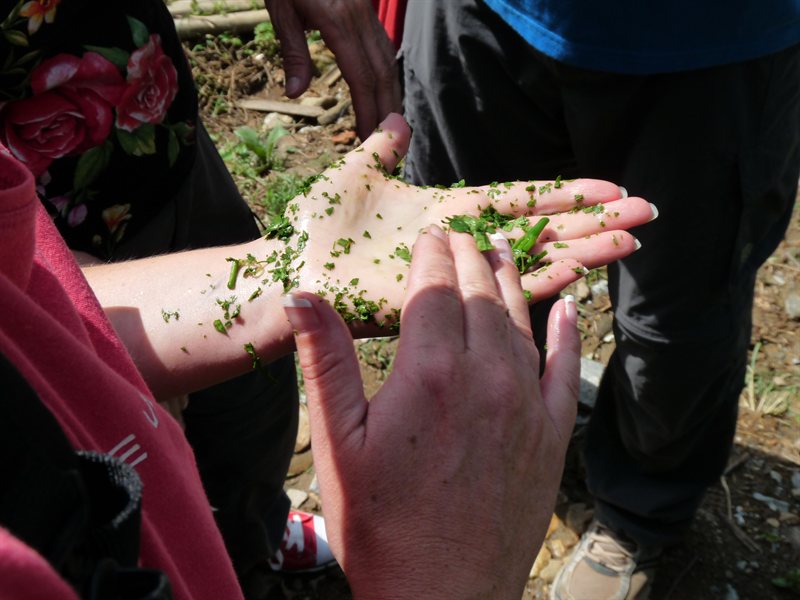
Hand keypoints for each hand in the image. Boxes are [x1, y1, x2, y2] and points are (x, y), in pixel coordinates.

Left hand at [263, 0, 400, 138]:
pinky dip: (385, 72)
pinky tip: (382, 87)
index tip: (370, 137)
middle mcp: (359, 18)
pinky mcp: (363, 9)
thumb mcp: (280, 7)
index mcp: (339, 21)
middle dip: (387, 109)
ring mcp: (365, 12)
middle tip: (388, 140)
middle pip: (383, 72)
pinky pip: (381, 45)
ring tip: (390, 121)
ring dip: (391, 92)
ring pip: (387, 58)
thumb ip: (293, 50)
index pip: (361, 77)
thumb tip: (295, 94)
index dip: (369, 110)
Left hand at [265, 113, 653, 332]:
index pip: (517, 198)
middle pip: (539, 227)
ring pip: (530, 257)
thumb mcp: (352, 173)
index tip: (609, 186)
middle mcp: (460, 243)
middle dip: (591, 221)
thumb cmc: (315, 227)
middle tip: (645, 213)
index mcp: (446, 210)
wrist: (289, 270)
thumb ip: (380, 148)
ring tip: (630, 243)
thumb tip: (398, 120)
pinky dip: (538, 280)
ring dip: (581, 250)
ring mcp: (454, 271)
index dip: (563, 192)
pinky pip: (497, 289)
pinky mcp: (441, 297)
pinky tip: (578, 272)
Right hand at [286, 226, 581, 599]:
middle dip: (469, 256)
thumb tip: (305, 297)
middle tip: (462, 235)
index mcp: (429, 373)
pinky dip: (565, 333)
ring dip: (510, 282)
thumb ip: (325, 362)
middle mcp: (485, 378)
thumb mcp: (336, 443)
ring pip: (521, 322)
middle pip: (480, 294)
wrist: (444, 597)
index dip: (431, 255)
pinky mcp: (551, 436)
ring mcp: (525, 406)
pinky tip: (566, 309)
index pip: (434, 288)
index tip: (430, 235)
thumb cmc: (380, 525)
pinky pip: (565, 369)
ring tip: (501, 255)